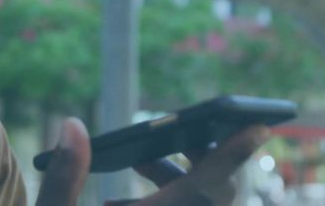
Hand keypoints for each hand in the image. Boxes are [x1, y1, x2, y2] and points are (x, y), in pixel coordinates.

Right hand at [34, 120, 271, 205]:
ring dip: (180, 180)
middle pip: (214, 193)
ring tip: (137, 162)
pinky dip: (175, 201)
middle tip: (174, 133)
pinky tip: (122, 201)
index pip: (209, 184)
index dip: (236, 152)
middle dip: (203, 157)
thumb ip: (63, 176)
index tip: (261, 126)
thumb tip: (72, 126)